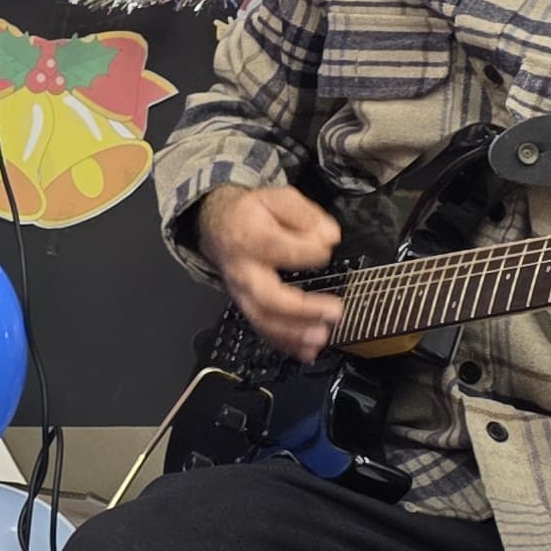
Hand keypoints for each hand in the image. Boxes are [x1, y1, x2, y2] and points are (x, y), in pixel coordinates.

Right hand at [199, 183, 342, 360]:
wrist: (217, 226)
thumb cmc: (252, 213)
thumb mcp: (277, 198)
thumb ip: (304, 215)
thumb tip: (329, 236)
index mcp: (247, 236)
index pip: (277, 248)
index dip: (306, 250)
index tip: (326, 248)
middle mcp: (242, 270)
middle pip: (266, 296)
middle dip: (301, 309)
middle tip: (333, 312)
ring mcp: (242, 293)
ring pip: (263, 320)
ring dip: (293, 334)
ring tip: (321, 337)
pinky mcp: (247, 307)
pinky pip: (264, 330)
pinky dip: (285, 345)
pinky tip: (308, 352)